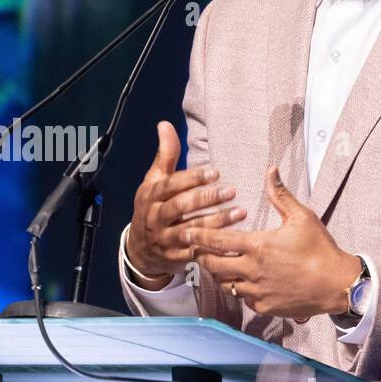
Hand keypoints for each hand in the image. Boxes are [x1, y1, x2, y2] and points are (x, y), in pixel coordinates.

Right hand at [126, 121, 246, 288]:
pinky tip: (235, 239)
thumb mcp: (154, 181)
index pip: (171, 185)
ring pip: (190, 230)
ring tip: (241, 213)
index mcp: (150, 196)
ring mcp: (165, 239)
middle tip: (232, 191)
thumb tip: (165, 124)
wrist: (139, 249)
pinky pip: (197, 252)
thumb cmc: (152, 207)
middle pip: (180, 208)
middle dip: (206, 199)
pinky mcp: (176, 257)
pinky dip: (215, 247)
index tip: (216, 172)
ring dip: (217, 222)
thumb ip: (165, 155)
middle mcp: (155, 218)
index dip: (192, 179)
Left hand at [185, 165, 360, 319]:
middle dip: (200, 257)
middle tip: (195, 250)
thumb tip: (271, 170)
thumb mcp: (302, 217)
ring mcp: (257, 291)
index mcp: (258, 246)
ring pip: (224, 283)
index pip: (216, 241)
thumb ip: (280, 195)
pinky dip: (237, 289)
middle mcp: (252, 270)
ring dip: (217, 273)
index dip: (197, 236)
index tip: (185, 232)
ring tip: (215, 264)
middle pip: (212, 265)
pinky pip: (242, 298)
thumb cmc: (320, 249)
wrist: (337, 285)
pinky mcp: (264, 307)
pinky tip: (239, 281)